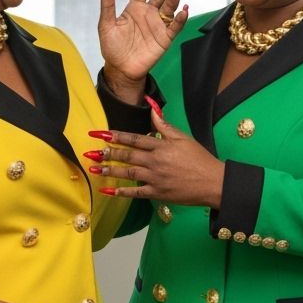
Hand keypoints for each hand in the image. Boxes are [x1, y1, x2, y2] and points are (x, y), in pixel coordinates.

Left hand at [88, 100, 225, 208]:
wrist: (213, 182)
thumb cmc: (200, 159)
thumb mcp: (183, 138)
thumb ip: (164, 125)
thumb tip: (152, 108)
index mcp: (161, 146)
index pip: (134, 139)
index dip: (116, 135)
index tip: (99, 133)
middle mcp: (155, 162)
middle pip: (127, 156)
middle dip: (107, 153)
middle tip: (90, 152)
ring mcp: (155, 179)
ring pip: (128, 173)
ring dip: (110, 171)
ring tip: (94, 169)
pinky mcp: (158, 193)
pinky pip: (136, 193)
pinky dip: (122, 192)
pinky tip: (109, 191)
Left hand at [98, 0, 187, 101]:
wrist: (120, 69)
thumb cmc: (112, 48)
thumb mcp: (105, 25)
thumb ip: (107, 4)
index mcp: (134, 7)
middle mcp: (149, 13)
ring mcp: (158, 25)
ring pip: (170, 6)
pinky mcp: (164, 39)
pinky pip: (174, 27)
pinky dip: (180, 18)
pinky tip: (183, 9)